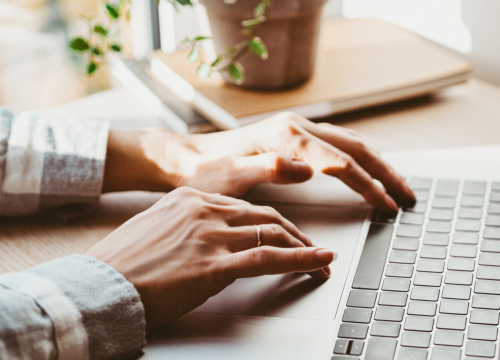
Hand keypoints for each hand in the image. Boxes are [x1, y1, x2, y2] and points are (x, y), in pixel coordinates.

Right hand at [86, 187, 335, 328]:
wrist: (97, 287)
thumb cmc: (121, 266)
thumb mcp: (156, 232)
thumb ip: (187, 228)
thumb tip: (211, 241)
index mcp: (189, 198)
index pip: (245, 206)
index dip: (273, 222)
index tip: (287, 232)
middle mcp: (204, 209)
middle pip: (265, 216)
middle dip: (295, 232)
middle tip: (313, 247)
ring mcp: (210, 234)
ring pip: (273, 232)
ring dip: (305, 248)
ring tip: (323, 260)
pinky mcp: (214, 262)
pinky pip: (269, 257)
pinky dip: (302, 259)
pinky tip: (320, 263)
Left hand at [103, 112, 414, 210]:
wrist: (186, 158)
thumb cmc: (206, 172)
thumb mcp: (231, 176)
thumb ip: (269, 170)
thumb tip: (307, 169)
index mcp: (286, 137)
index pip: (340, 161)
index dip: (367, 185)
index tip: (386, 204)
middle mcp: (296, 128)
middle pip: (356, 148)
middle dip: (385, 173)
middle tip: (407, 196)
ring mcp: (298, 131)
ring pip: (352, 144)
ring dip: (378, 165)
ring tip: (398, 186)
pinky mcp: (295, 139)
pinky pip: (339, 146)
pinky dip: (361, 160)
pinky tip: (368, 173)